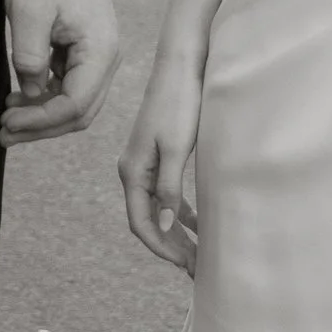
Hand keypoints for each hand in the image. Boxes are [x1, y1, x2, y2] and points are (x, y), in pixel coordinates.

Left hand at [0, 0, 121, 145]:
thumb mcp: (29, 9)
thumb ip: (29, 55)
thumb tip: (30, 94)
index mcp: (99, 50)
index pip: (75, 104)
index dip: (40, 120)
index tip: (7, 120)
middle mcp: (106, 60)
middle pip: (79, 113)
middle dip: (41, 128)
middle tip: (3, 134)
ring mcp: (97, 60)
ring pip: (75, 106)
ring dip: (42, 118)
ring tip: (6, 121)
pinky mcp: (84, 57)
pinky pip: (69, 91)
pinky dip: (45, 101)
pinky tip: (18, 101)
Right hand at [119, 46, 202, 272]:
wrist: (181, 63)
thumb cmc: (180, 102)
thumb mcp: (176, 148)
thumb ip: (168, 188)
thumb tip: (164, 224)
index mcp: (132, 170)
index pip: (141, 222)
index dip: (162, 247)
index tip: (185, 264)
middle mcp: (133, 169)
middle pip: (148, 220)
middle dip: (171, 246)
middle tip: (196, 268)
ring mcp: (145, 162)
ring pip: (158, 208)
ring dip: (177, 231)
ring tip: (199, 253)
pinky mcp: (159, 153)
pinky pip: (166, 193)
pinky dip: (180, 210)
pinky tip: (199, 223)